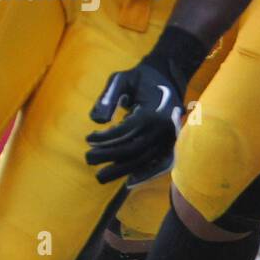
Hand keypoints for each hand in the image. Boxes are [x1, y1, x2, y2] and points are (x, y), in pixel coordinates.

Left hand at [85, 61, 184, 186]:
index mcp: (153, 112)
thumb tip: (96, 120)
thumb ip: (107, 97)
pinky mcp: (171, 144)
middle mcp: (164, 128)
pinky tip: (128, 181)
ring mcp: (170, 138)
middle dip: (109, 156)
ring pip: (144, 160)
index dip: (105, 138)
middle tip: (88, 158)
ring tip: (100, 176)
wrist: (169, 78)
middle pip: (134, 150)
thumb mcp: (120, 79)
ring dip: (121, 170)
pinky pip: (159, 164)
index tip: (89, 139)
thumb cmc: (140, 79)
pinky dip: (145, 174)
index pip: (126, 132)